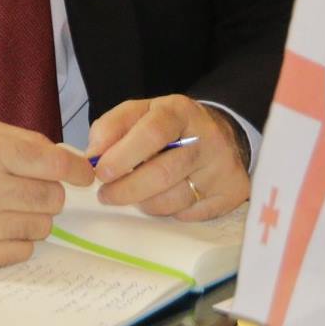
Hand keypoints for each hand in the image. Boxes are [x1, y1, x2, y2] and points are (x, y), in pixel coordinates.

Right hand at [0, 118, 94, 265]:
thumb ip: (22, 141)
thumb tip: (67, 161)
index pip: (56, 165)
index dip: (77, 171)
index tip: (83, 176)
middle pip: (53, 198)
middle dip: (45, 191)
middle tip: (24, 188)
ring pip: (42, 226)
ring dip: (31, 216)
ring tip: (4, 207)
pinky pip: (23, 250)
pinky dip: (16, 240)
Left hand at [85, 95, 250, 220]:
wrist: (219, 135)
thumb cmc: (168, 126)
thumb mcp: (139, 113)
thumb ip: (110, 127)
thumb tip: (92, 155)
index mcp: (180, 111)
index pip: (152, 132)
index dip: (123, 155)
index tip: (101, 172)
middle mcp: (208, 138)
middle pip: (162, 172)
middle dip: (126, 188)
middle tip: (105, 195)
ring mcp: (223, 167)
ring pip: (174, 199)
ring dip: (144, 202)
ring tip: (134, 194)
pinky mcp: (232, 193)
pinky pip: (190, 214)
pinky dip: (169, 211)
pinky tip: (164, 197)